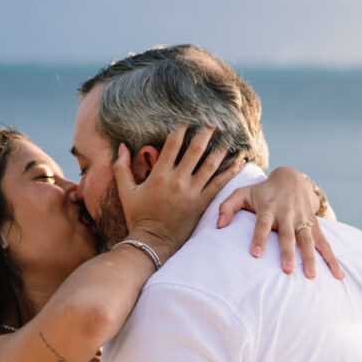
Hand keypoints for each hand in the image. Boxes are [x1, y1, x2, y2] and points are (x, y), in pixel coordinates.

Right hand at [116, 128, 240, 256]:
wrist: (153, 242)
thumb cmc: (138, 216)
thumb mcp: (126, 191)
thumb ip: (121, 168)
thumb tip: (121, 146)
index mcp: (160, 174)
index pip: (173, 144)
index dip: (181, 128)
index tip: (187, 119)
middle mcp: (178, 180)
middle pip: (196, 149)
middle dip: (206, 133)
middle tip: (214, 121)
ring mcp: (193, 192)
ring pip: (211, 164)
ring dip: (221, 148)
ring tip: (229, 135)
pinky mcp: (203, 203)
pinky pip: (220, 184)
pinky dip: (231, 171)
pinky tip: (240, 161)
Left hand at [216, 167, 343, 279]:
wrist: (292, 178)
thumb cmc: (263, 191)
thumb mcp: (243, 193)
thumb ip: (227, 207)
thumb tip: (218, 226)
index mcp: (269, 208)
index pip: (262, 224)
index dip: (259, 238)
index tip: (256, 255)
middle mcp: (287, 214)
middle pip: (288, 235)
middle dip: (288, 252)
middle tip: (287, 271)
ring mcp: (303, 220)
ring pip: (308, 240)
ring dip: (310, 258)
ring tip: (311, 276)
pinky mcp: (315, 224)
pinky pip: (325, 243)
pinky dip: (332, 258)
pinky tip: (339, 275)